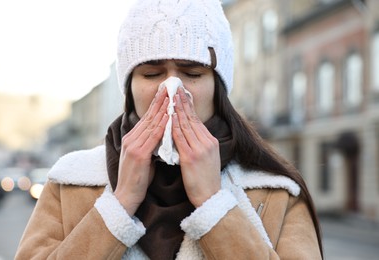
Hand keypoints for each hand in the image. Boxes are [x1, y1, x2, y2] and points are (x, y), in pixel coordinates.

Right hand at [114, 87, 168, 215]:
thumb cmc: (138, 178)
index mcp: (131, 139)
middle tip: (169, 87)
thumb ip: (150, 144)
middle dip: (160, 101)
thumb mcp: (144, 157)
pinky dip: (161, 125)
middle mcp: (131, 139)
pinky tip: (168, 116)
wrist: (127, 196)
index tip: (165, 92)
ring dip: (162, 109)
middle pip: (148, 116)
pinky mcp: (138, 154)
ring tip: (171, 96)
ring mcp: (133, 146)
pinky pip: (152, 137)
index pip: (147, 118)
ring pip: (151, 123)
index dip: (156, 104)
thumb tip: (162, 135)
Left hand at [172, 87, 220, 206]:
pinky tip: (168, 117)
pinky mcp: (191, 157)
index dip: (188, 106)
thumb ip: (199, 144)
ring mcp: (200, 149)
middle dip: (182, 102)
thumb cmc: (205, 180)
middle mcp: (207, 142)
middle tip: (174, 88)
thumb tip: (189, 133)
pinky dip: (173, 126)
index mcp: (210, 141)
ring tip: (170, 96)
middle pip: (191, 118)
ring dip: (176, 109)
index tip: (181, 94)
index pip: (196, 120)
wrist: (210, 197)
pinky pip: (180, 138)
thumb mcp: (207, 158)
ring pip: (185, 125)